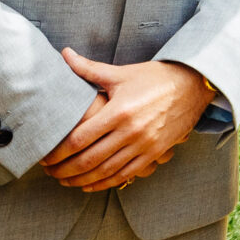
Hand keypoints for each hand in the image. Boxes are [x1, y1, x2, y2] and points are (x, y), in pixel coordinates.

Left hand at [40, 50, 213, 191]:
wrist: (194, 85)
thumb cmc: (155, 77)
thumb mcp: (122, 73)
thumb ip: (89, 69)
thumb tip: (64, 54)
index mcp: (119, 111)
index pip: (79, 139)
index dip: (57, 152)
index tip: (45, 157)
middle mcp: (131, 131)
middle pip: (88, 160)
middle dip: (64, 170)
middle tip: (49, 173)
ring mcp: (144, 145)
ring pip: (105, 171)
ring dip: (81, 180)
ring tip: (65, 181)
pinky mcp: (155, 153)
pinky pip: (125, 174)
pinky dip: (105, 183)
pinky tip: (90, 185)